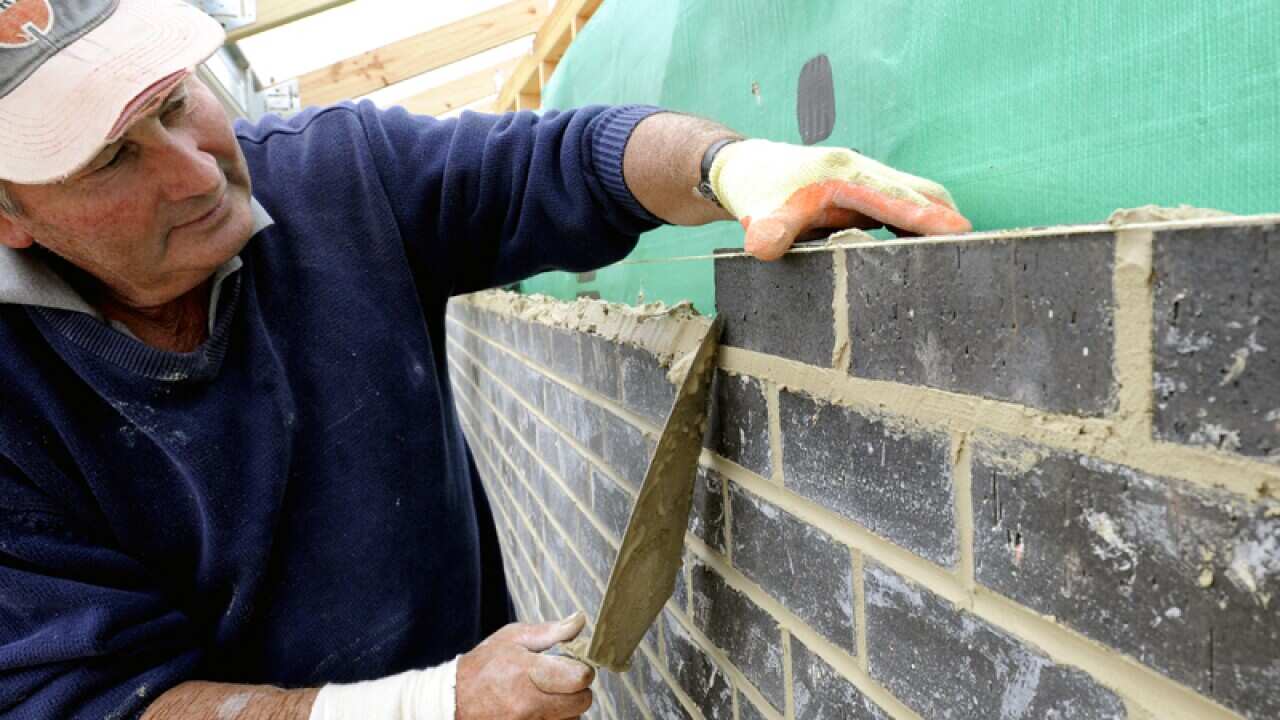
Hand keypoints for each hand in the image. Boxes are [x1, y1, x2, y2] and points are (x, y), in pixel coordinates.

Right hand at [456, 613, 594, 719]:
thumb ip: (550, 632)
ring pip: (572, 718)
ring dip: (567, 707)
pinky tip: (540, 708)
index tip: (572, 665)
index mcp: (529, 673)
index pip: (580, 677)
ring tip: (547, 694)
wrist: (454, 700)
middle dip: (578, 689)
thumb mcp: (513, 638)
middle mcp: (530, 704)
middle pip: (582, 702)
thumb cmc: (483, 666)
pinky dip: (555, 719)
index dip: (582, 669)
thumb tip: (579, 621)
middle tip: (562, 680)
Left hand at [710, 139, 971, 259]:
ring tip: (961, 255)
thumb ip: (766, 232)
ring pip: (914, 195)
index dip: (927, 217)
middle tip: (977, 252)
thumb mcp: (757, 214)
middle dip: (946, 219)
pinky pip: (901, 203)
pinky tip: (926, 249)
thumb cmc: (755, 190)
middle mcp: (861, 170)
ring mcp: (865, 177)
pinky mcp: (863, 189)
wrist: (744, 167)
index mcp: (844, 174)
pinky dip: (919, 221)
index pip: (896, 198)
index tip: (961, 232)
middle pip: (918, 192)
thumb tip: (764, 248)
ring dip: (936, 220)